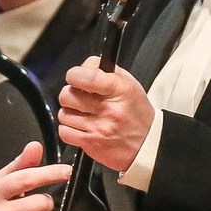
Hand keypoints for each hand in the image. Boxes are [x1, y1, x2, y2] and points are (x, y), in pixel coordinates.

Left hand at [57, 58, 153, 172]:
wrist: (146, 143)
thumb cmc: (136, 112)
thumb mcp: (128, 83)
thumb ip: (104, 70)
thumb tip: (83, 66)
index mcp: (119, 90)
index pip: (87, 77)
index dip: (74, 75)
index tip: (75, 77)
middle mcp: (108, 109)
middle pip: (68, 95)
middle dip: (70, 94)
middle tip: (80, 97)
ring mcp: (98, 128)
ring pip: (63, 114)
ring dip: (70, 113)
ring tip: (83, 114)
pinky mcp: (90, 144)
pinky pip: (64, 132)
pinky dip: (68, 129)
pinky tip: (80, 127)